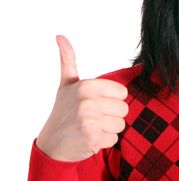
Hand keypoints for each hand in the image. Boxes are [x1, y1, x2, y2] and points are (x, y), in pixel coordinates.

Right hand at [36, 35, 128, 160]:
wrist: (51, 144)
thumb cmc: (63, 111)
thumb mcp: (66, 84)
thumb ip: (68, 60)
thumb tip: (60, 36)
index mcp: (87, 86)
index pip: (122, 93)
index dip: (112, 99)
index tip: (97, 103)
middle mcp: (88, 102)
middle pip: (124, 109)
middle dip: (111, 115)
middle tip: (93, 117)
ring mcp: (89, 121)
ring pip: (121, 124)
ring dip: (108, 129)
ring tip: (92, 127)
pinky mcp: (92, 139)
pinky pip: (114, 138)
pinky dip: (104, 141)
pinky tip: (90, 138)